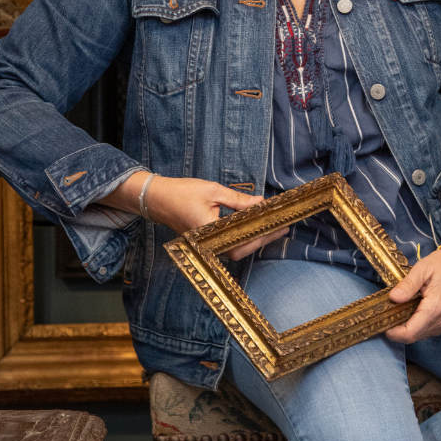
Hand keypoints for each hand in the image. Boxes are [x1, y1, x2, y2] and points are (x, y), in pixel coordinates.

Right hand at [100, 174, 285, 259]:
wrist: (157, 198)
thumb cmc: (182, 192)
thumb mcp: (213, 191)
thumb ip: (238, 200)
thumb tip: (261, 204)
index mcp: (210, 231)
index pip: (243, 237)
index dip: (264, 232)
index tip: (280, 224)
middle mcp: (207, 243)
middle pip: (241, 249)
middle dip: (263, 240)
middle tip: (282, 228)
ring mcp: (205, 245)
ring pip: (235, 250)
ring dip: (254, 241)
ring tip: (273, 229)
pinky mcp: (204, 243)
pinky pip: (227, 245)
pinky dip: (242, 239)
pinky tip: (254, 229)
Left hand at [384, 242, 440, 342]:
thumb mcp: (423, 268)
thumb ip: (408, 285)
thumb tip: (393, 298)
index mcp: (436, 308)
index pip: (410, 333)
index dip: (393, 333)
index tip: (382, 323)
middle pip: (415, 335)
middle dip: (399, 329)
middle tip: (387, 314)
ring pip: (423, 334)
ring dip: (410, 326)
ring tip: (401, 309)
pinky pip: (432, 329)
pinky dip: (420, 324)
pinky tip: (415, 309)